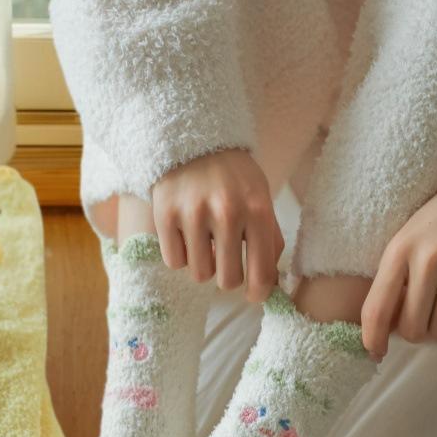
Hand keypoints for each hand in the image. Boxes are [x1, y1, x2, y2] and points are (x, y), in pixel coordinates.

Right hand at [151, 148, 283, 301]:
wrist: (192, 140)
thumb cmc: (232, 178)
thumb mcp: (261, 198)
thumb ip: (270, 239)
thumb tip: (270, 284)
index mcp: (257, 210)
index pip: (261, 272)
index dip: (258, 293)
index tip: (253, 296)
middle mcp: (227, 212)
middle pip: (227, 280)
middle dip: (227, 278)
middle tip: (225, 262)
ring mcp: (193, 214)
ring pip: (199, 274)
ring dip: (203, 265)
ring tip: (204, 243)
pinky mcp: (165, 216)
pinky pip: (175, 262)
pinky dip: (180, 255)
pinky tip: (186, 236)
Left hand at [362, 152, 436, 359]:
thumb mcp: (407, 239)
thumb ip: (395, 279)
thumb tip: (389, 328)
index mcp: (399, 250)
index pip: (377, 308)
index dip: (372, 338)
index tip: (374, 352)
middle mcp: (428, 258)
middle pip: (413, 327)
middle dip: (415, 334)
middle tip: (422, 323)